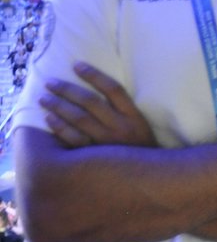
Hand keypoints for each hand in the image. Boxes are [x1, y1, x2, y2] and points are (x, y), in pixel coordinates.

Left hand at [41, 62, 156, 147]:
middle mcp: (121, 127)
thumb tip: (96, 89)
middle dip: (68, 90)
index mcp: (134, 117)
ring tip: (44, 98)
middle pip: (91, 102)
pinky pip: (73, 139)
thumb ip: (123, 110)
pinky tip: (49, 118)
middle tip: (50, 82)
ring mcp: (107, 143)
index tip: (76, 65)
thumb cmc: (140, 147)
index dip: (94, 75)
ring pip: (79, 119)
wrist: (148, 176)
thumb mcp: (141, 126)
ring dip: (58, 106)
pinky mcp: (96, 157)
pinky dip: (59, 128)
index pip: (113, 89)